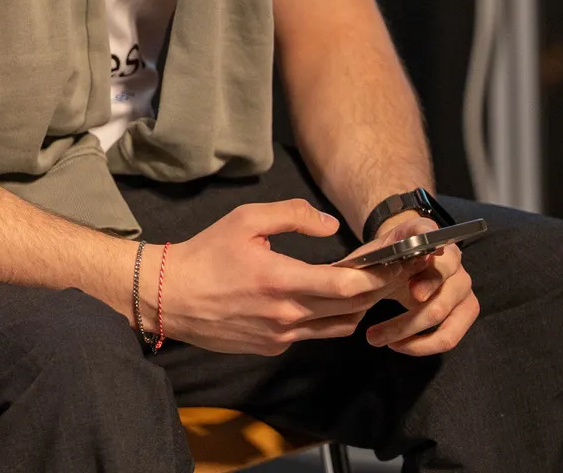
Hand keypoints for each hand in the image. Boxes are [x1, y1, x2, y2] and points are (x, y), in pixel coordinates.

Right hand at [156, 200, 391, 355]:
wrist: (171, 296)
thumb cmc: (207, 253)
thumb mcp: (245, 219)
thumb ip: (292, 215)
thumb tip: (330, 226)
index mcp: (282, 280)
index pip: (347, 286)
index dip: (375, 276)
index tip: (391, 262)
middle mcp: (287, 314)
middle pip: (352, 309)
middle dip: (375, 291)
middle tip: (387, 272)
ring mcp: (281, 336)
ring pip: (338, 328)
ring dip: (356, 309)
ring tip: (360, 287)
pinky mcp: (273, 347)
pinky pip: (311, 335)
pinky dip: (324, 318)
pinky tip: (319, 300)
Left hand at [347, 212, 479, 354]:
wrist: (404, 254)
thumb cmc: (387, 255)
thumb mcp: (372, 252)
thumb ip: (362, 261)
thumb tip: (337, 277)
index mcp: (427, 235)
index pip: (431, 242)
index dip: (427, 266)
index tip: (414, 292)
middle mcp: (453, 257)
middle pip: (439, 292)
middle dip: (408, 318)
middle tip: (373, 333)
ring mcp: (463, 283)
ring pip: (442, 317)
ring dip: (409, 335)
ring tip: (378, 340)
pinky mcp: (467, 307)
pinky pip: (451, 335)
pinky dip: (424, 345)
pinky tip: (399, 345)